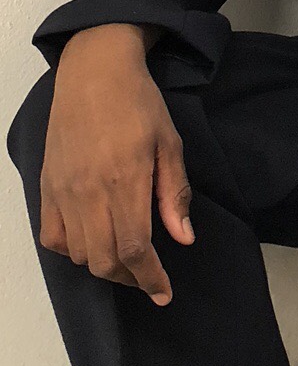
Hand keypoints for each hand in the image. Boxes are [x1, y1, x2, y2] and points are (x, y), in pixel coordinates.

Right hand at [39, 24, 192, 305]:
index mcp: (124, 180)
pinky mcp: (46, 186)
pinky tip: (92, 241)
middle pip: (103, 259)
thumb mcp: (169, 143)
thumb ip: (174, 194)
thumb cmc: (139, 104)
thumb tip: (183, 238)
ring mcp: (63, 191)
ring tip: (126, 259)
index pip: (133, 248)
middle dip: (130, 278)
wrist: (93, 73)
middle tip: (149, 278)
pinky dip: (72, 250)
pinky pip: (52, 236)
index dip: (149, 277)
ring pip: (78, 253)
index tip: (163, 292)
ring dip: (103, 265)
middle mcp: (88, 192)